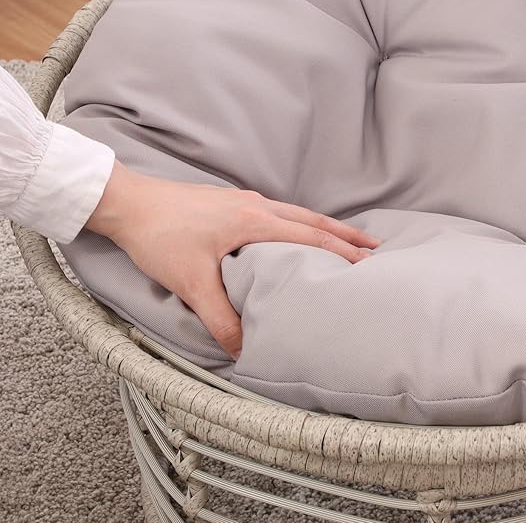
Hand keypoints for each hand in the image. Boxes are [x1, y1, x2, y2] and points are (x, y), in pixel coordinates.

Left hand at [85, 161, 379, 358]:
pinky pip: (277, 212)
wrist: (127, 203)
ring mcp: (242, 201)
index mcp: (253, 220)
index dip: (340, 250)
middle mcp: (255, 205)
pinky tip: (295, 233)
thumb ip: (220, 318)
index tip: (368, 262)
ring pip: (295, 213)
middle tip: (373, 245)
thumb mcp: (190, 283)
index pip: (309, 235)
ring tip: (344, 239)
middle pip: (311, 218)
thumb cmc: (160, 236)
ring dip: (322, 226)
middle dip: (344, 233)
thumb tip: (243, 349)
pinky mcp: (230, 203)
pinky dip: (299, 222)